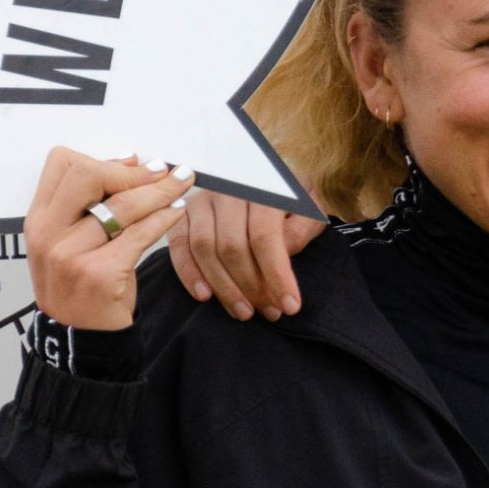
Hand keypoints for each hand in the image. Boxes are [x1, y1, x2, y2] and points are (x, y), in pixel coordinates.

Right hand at [27, 148, 197, 331]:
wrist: (79, 340)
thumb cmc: (80, 285)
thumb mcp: (68, 243)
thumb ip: (87, 205)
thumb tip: (130, 160)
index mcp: (38, 220)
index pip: (61, 163)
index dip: (100, 159)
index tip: (131, 164)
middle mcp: (48, 234)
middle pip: (88, 175)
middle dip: (131, 171)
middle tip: (161, 171)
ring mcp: (71, 255)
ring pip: (121, 205)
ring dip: (160, 190)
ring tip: (182, 183)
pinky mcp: (99, 274)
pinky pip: (139, 234)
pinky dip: (164, 218)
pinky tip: (177, 212)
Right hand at [166, 190, 323, 321]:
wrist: (265, 175)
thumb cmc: (291, 197)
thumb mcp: (309, 208)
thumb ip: (300, 231)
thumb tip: (280, 261)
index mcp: (262, 185)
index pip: (264, 236)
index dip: (276, 275)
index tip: (290, 306)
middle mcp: (227, 189)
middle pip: (232, 246)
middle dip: (251, 287)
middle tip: (269, 312)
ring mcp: (202, 199)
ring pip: (204, 248)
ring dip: (223, 287)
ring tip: (243, 311)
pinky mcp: (184, 212)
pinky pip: (179, 244)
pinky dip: (188, 272)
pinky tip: (205, 296)